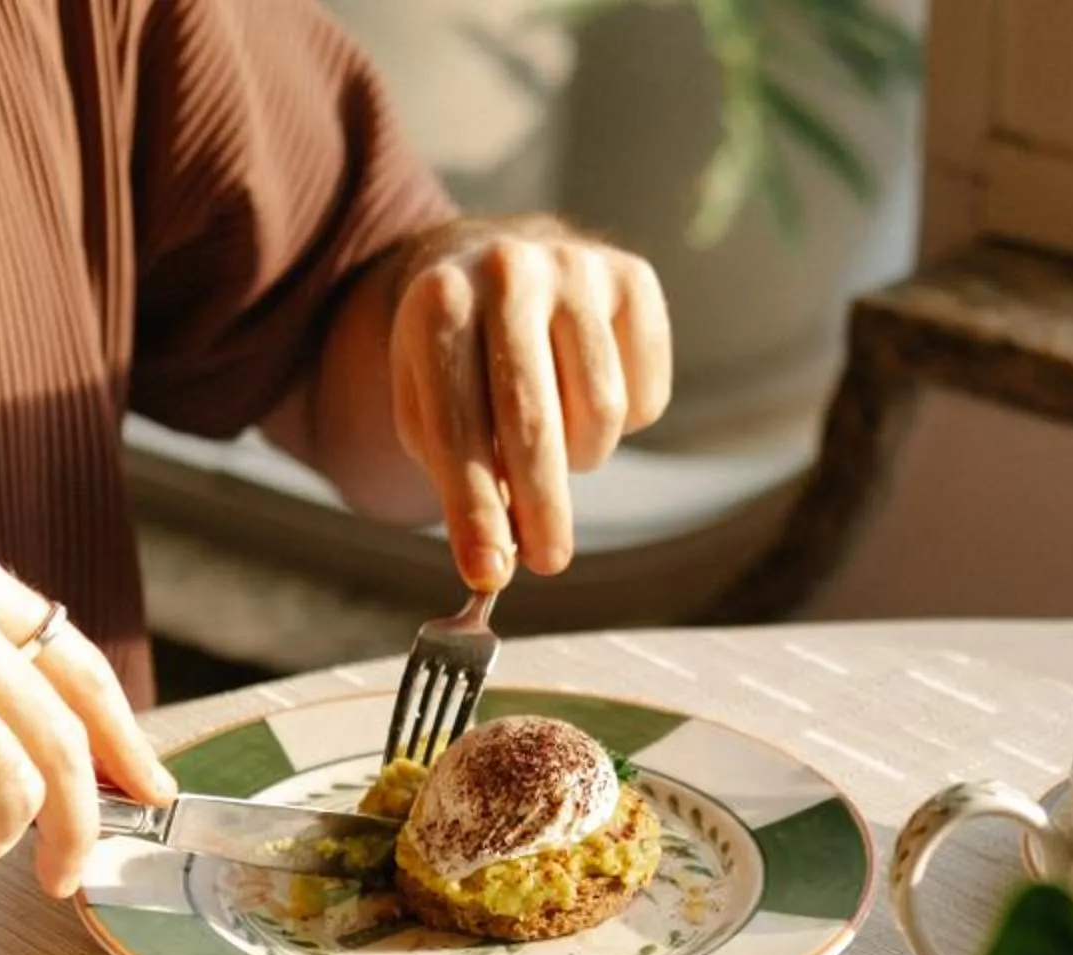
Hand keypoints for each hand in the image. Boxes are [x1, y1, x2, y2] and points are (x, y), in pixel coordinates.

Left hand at [387, 220, 673, 590]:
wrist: (492, 263)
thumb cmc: (458, 361)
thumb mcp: (428, 405)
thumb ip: (456, 476)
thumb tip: (497, 560)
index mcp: (438, 304)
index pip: (458, 428)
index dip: (473, 510)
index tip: (488, 573)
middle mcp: (508, 273)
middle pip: (534, 421)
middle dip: (540, 506)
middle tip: (548, 560)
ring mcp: (577, 269)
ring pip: (601, 412)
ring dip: (580, 455)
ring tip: (554, 442)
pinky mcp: (633, 277)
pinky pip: (644, 395)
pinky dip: (623, 421)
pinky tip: (586, 396)